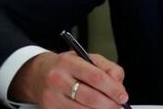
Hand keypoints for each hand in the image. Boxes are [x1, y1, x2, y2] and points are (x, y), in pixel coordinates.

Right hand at [10, 51, 128, 107]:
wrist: (38, 75)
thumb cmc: (67, 66)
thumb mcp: (87, 58)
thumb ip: (108, 68)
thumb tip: (118, 82)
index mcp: (68, 63)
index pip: (95, 77)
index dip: (112, 89)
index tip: (123, 96)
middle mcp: (58, 80)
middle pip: (90, 98)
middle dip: (109, 104)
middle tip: (119, 105)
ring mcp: (53, 98)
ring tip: (109, 107)